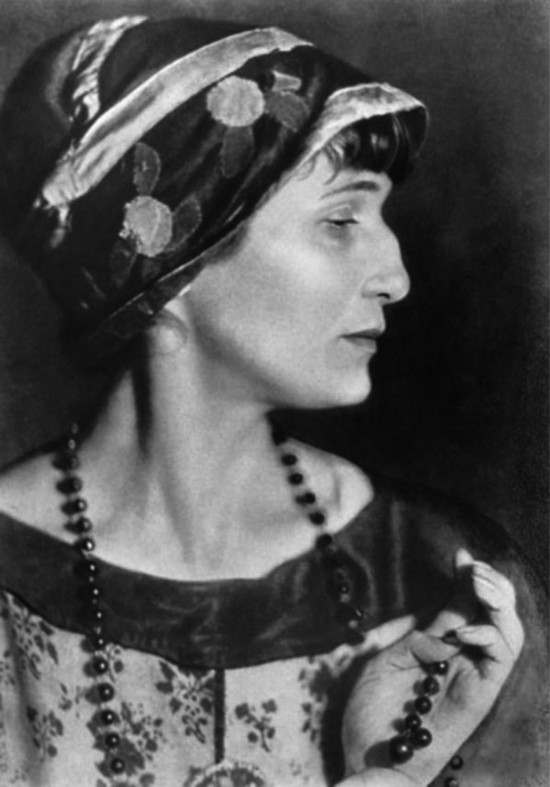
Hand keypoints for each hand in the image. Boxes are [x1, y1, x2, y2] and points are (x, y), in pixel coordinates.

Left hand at [338, 550, 523, 786]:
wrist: (367, 763)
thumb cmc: (372, 714)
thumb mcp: (391, 660)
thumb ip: (422, 636)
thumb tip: (449, 613)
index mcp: (443, 650)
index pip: (468, 606)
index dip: (470, 578)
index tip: (461, 553)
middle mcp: (466, 663)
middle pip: (499, 617)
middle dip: (493, 585)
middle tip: (473, 566)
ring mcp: (475, 681)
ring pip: (510, 635)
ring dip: (500, 603)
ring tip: (478, 583)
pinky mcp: (478, 699)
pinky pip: (500, 662)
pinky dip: (490, 636)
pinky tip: (465, 629)